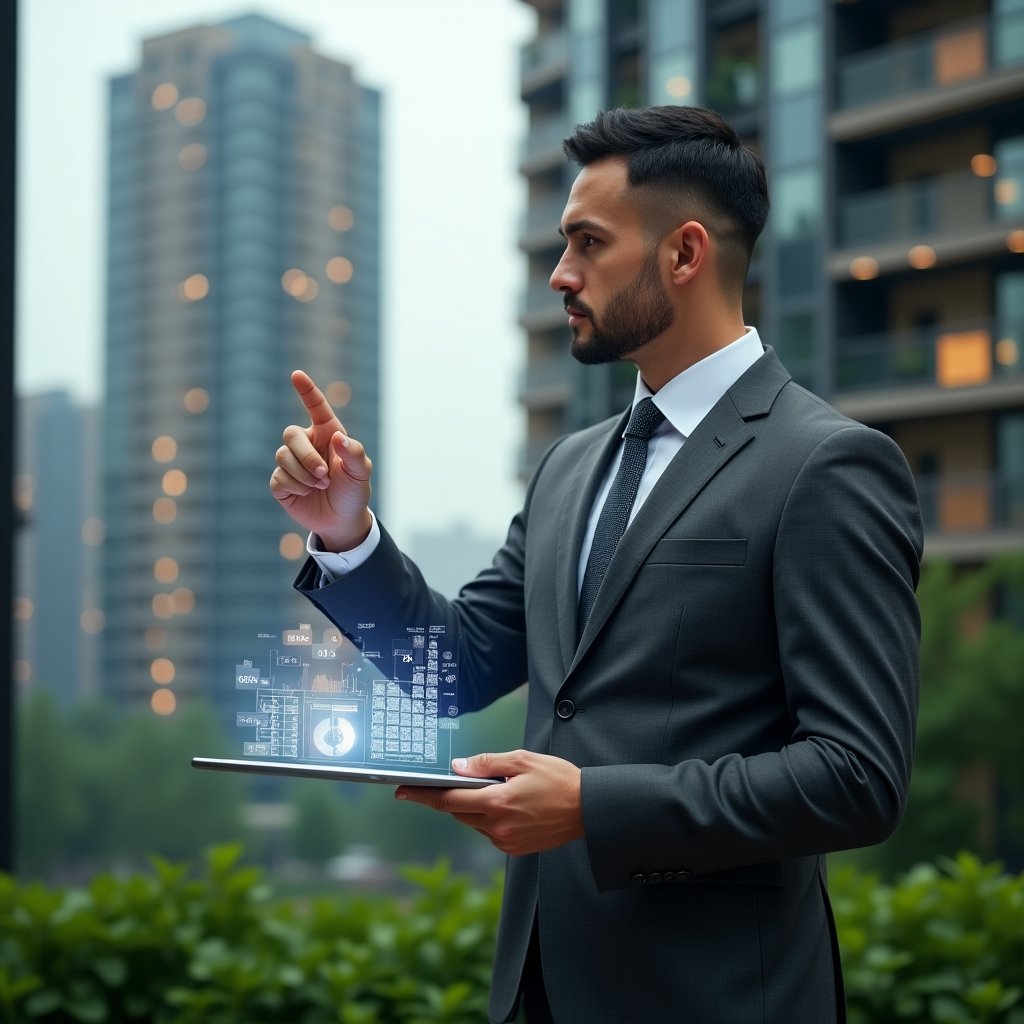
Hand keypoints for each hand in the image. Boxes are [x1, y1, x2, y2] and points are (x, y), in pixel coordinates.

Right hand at [269, 370, 372, 551]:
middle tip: (324, 475)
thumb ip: (354, 453)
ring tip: (320, 485)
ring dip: (304, 474)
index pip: (316, 407)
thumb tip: (338, 438)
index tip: (297, 375)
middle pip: (291, 434)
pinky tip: (307, 493)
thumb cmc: (353, 492)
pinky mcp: (280, 481)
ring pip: (282, 456)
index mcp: (328, 433)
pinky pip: (279, 477)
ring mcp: (291, 462)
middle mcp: (307, 443)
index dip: (306, 390)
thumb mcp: (361, 473)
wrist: (342, 521)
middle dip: (306, 456)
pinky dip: (295, 487)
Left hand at [395, 750, 583, 856]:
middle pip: (457, 811)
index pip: (448, 799)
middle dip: (452, 796)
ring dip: (473, 806)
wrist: (587, 809)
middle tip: (457, 779)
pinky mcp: (514, 849)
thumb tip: (458, 767)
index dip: (423, 795)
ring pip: (473, 822)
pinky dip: (489, 817)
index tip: (403, 791)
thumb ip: (487, 764)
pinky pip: (489, 831)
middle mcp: (497, 826)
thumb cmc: (558, 779)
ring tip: (497, 789)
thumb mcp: (522, 760)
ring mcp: (505, 841)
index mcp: (497, 802)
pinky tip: (508, 805)